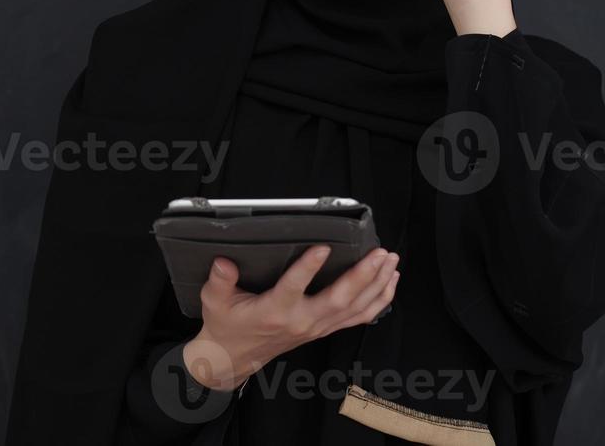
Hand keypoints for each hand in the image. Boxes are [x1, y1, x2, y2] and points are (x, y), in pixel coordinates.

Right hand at [181, 245, 399, 392]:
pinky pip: (359, 317)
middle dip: (363, 275)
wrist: (235, 356)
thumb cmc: (228, 325)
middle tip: (378, 253)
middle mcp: (302, 320)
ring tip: (390, 261)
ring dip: (377, 285)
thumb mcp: (214, 301)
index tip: (323, 247)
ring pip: (355, 308)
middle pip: (339, 299)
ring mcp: (317, 327)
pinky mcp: (325, 329)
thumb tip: (223, 262)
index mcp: (275, 311)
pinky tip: (390, 282)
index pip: (294, 287)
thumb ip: (219, 280)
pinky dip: (379, 301)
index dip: (309, 268)